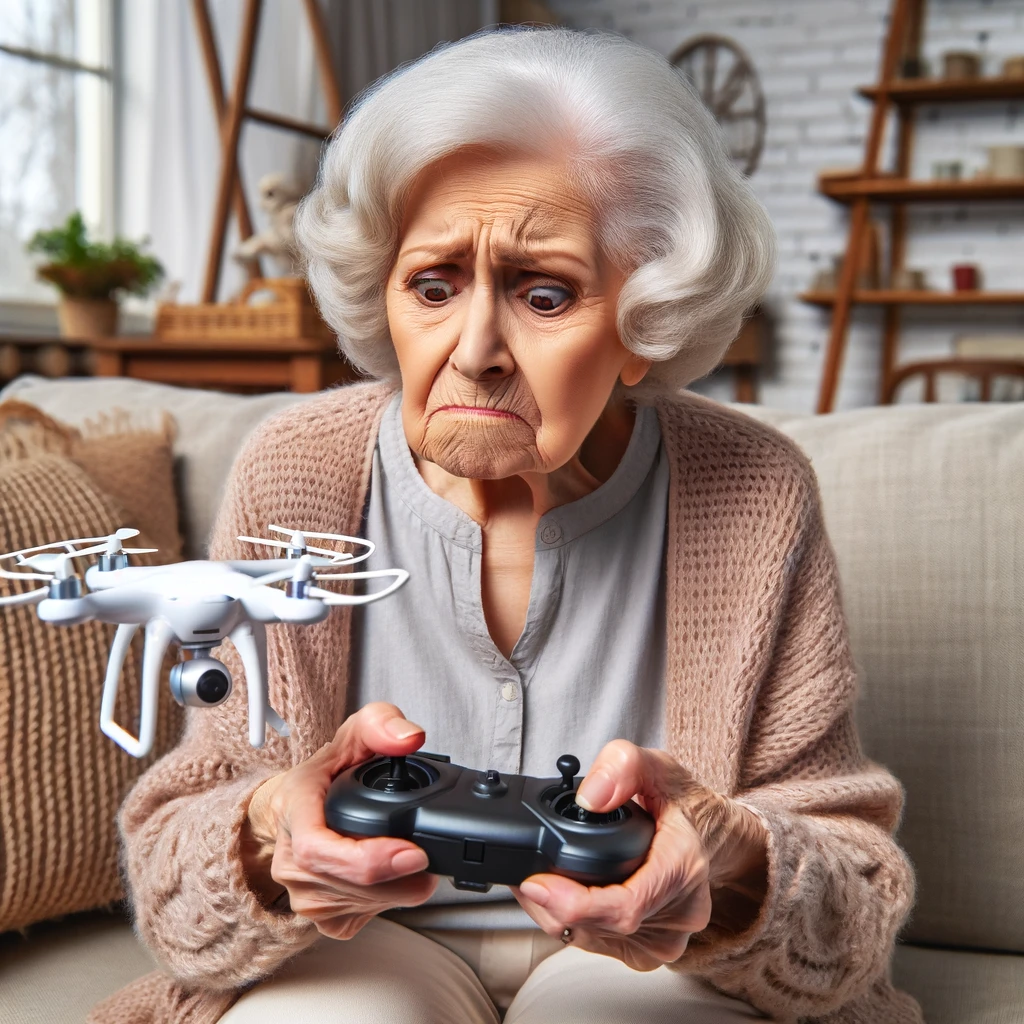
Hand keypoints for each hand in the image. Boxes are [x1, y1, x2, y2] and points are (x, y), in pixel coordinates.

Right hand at [241, 702, 438, 938]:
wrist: (296, 809)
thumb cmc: (326, 774)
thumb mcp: (353, 734)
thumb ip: (382, 724)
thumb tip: (410, 738)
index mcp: (293, 811)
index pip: (316, 849)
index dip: (367, 859)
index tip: (412, 853)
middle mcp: (289, 861)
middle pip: (352, 884)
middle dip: (402, 875)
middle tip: (430, 853)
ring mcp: (302, 895)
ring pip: (362, 906)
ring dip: (400, 889)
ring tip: (413, 858)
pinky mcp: (320, 919)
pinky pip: (363, 919)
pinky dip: (389, 902)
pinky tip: (392, 877)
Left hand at [512, 740, 766, 969]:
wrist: (707, 833)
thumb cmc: (678, 801)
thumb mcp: (654, 765)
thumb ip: (622, 767)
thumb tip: (589, 798)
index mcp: (682, 869)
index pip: (624, 907)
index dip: (572, 903)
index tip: (534, 883)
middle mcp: (679, 915)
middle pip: (598, 925)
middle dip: (549, 901)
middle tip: (522, 870)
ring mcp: (664, 941)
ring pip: (591, 939)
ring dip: (554, 913)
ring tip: (537, 878)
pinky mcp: (646, 952)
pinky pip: (596, 944)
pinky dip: (570, 921)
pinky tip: (559, 895)